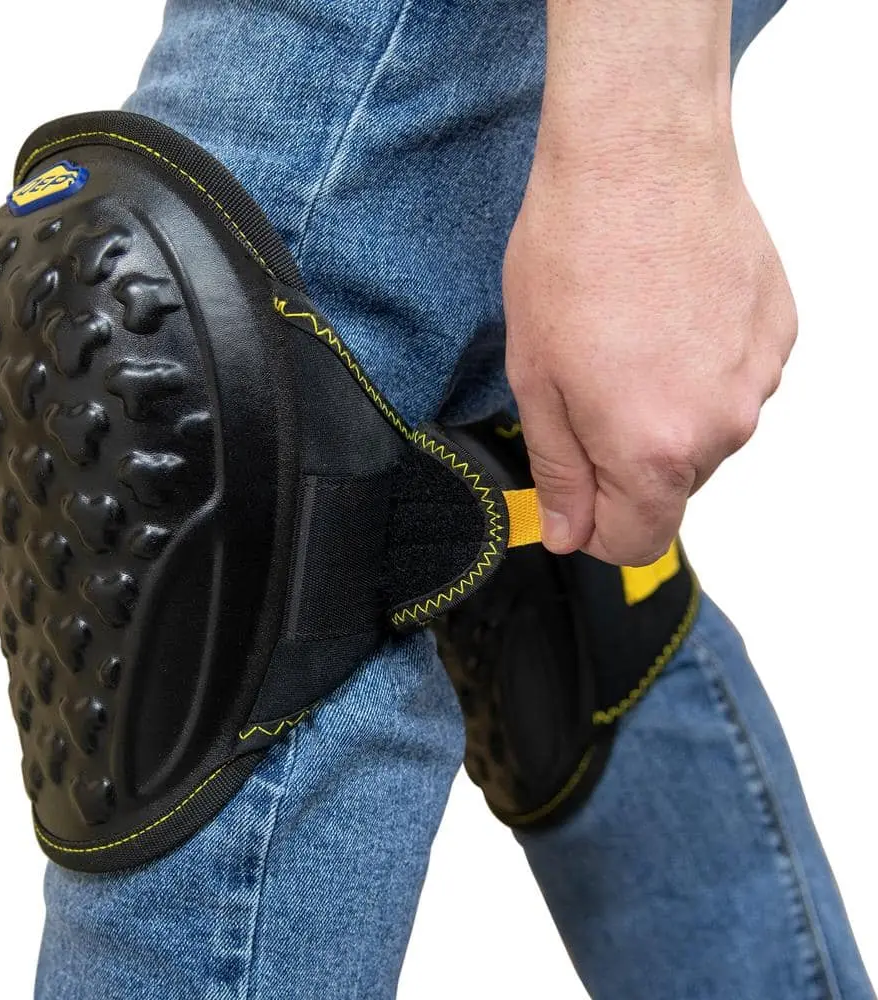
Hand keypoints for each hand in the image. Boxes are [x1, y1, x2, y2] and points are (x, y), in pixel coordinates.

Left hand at [504, 119, 796, 565]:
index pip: (636, 542)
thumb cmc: (574, 256)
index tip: (574, 497)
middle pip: (670, 490)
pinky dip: (697, 370)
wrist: (639, 154)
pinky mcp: (779, 335)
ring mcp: (760, 379)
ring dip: (662, 413)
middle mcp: (722, 427)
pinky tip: (666, 317)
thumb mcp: (537, 380)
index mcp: (654, 451)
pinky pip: (733, 384)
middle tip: (583, 390)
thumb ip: (559, 471)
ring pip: (704, 436)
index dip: (596, 530)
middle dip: (623, 463)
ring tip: (624, 342)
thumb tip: (570, 533)